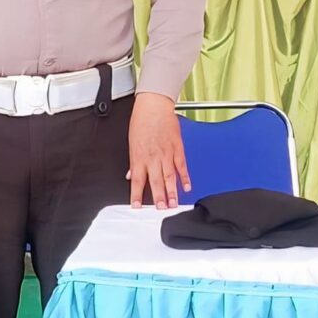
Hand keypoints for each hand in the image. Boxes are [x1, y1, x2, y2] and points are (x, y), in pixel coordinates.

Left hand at [128, 93, 188, 207]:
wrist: (153, 106)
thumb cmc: (141, 122)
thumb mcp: (132, 143)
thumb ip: (134, 162)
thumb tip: (131, 175)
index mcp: (139, 157)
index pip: (137, 181)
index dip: (136, 195)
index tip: (137, 206)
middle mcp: (153, 157)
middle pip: (155, 181)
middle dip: (159, 197)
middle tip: (162, 210)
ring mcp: (167, 154)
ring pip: (169, 176)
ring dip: (172, 191)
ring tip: (174, 204)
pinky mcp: (177, 148)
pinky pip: (181, 166)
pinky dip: (185, 177)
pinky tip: (186, 187)